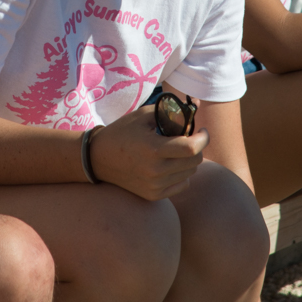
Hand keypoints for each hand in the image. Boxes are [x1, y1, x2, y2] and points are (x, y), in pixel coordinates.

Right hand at [89, 106, 208, 200]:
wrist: (98, 158)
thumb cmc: (122, 132)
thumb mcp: (144, 116)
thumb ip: (170, 111)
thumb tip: (194, 107)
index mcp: (153, 149)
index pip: (191, 148)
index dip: (203, 138)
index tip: (201, 130)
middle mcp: (155, 171)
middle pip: (194, 162)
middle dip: (197, 147)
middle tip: (189, 138)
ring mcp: (154, 186)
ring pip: (190, 173)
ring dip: (189, 160)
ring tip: (176, 151)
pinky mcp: (153, 195)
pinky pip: (181, 185)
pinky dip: (181, 174)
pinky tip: (170, 164)